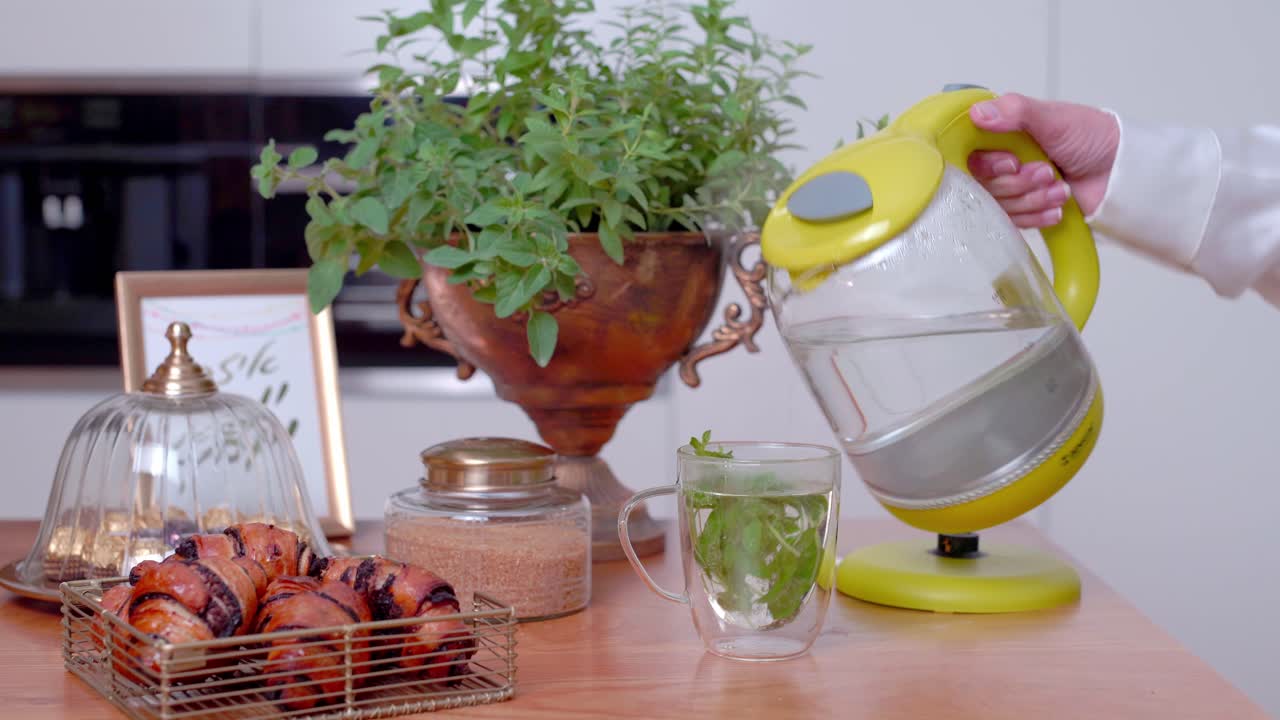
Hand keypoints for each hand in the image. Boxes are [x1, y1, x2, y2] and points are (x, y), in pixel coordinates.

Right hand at [967, 94, 1119, 227]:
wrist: (1122, 171)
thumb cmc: (1091, 137)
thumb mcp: (1054, 118)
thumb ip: (1015, 112)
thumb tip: (977, 113)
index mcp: (1001, 133)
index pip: (970, 154)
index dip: (987, 164)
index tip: (1012, 162)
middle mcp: (1001, 160)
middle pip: (982, 185)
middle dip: (1018, 183)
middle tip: (1047, 172)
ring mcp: (1012, 187)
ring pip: (999, 206)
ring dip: (1032, 199)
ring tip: (1061, 188)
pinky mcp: (1023, 210)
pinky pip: (1014, 223)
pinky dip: (1037, 215)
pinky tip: (1057, 205)